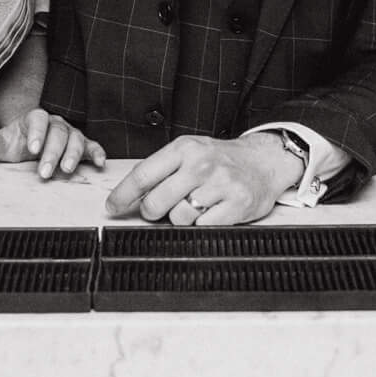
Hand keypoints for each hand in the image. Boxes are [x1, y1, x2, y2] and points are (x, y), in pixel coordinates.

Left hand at [0, 109, 106, 179]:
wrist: (31, 145)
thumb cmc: (18, 143)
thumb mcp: (4, 143)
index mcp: (36, 119)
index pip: (38, 119)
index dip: (37, 133)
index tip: (32, 148)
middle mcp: (56, 123)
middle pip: (58, 133)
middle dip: (52, 152)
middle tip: (44, 172)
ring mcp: (70, 133)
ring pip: (76, 139)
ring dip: (73, 154)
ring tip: (66, 170)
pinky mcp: (83, 145)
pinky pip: (92, 146)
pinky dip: (97, 153)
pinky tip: (99, 163)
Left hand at [106, 133, 300, 225]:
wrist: (264, 160)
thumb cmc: (221, 158)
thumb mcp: (190, 151)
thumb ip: (162, 170)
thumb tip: (129, 195)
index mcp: (184, 149)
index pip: (143, 175)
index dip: (122, 195)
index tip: (112, 208)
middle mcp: (201, 164)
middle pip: (156, 202)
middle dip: (152, 212)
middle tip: (161, 209)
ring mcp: (220, 185)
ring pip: (178, 218)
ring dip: (181, 218)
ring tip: (194, 205)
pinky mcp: (237, 204)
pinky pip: (203, 227)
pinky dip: (202, 225)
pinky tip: (210, 212)